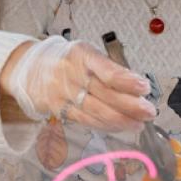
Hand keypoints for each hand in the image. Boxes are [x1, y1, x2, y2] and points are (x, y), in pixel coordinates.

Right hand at [0, 36, 155, 133]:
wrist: (31, 69)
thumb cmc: (67, 60)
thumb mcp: (86, 53)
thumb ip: (109, 68)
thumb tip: (137, 87)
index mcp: (81, 55)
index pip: (107, 71)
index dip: (127, 81)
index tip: (144, 88)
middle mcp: (70, 74)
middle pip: (104, 94)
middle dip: (130, 105)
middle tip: (149, 111)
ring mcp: (64, 95)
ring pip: (96, 112)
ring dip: (122, 120)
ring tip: (139, 123)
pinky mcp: (60, 110)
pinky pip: (87, 121)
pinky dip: (106, 126)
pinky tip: (121, 127)